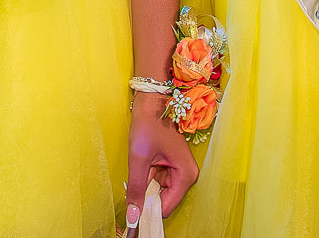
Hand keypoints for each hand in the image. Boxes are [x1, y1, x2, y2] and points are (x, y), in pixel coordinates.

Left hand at [124, 103, 197, 230]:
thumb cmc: (148, 124)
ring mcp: (179, 171)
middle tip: (136, 176)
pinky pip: (158, 181)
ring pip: (158, 191)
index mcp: (185, 175)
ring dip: (145, 184)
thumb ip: (136, 187)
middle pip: (163, 201)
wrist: (152, 101)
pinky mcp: (171, 167)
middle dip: (146, 195)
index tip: (132, 210)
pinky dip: (147, 177)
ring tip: (141, 164)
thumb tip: (133, 216)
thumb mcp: (139, 157)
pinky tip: (143, 163)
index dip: (148, 211)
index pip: (166, 208)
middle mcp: (186, 176)